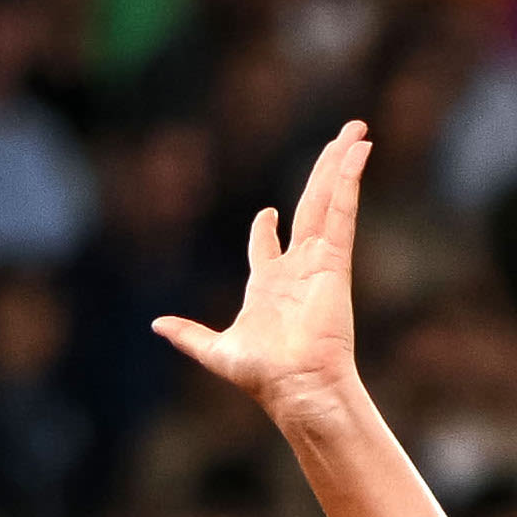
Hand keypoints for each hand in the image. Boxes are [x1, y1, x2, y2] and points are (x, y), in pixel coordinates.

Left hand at [155, 120, 379, 417]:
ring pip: (329, 200)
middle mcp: (299, 268)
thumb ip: (190, 336)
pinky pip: (343, 213)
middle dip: (321, 173)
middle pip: (310, 207)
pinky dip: (350, 181)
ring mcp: (320, 262)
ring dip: (341, 163)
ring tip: (356, 130)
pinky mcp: (336, 262)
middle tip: (337, 142)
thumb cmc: (263, 375)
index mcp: (269, 285)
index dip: (265, 229)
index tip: (266, 213)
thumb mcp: (215, 351)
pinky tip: (358, 153)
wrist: (296, 386)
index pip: (269, 245)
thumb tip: (158, 325)